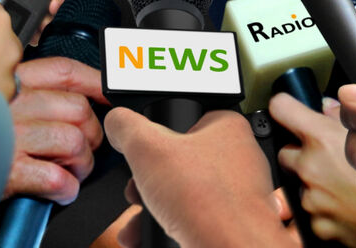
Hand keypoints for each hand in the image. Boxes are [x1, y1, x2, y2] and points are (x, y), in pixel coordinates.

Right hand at [4, 57, 106, 204]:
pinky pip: (54, 176)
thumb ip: (37, 89)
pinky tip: (61, 189)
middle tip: (86, 147)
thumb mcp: (3, 96)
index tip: (112, 96)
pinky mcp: (5, 171)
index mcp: (13, 80)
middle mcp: (13, 103)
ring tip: (73, 171)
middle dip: (92, 133)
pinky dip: (65, 186)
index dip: (97, 83)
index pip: (67, 71)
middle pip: (79, 110)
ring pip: (74, 141)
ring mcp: (9, 136)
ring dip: (82, 163)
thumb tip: (85, 94)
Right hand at [104, 108, 297, 247]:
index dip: (157, 137)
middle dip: (149, 181)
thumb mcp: (149, 149)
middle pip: (180, 161)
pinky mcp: (232, 221)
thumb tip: (118, 121)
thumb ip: (127, 127)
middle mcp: (238, 156)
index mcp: (227, 127)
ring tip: (137, 222)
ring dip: (153, 207)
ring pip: (185, 193)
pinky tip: (152, 236)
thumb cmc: (207, 200)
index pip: (185, 119)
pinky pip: (196, 217)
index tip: (141, 153)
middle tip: (138, 190)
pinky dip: (170, 226)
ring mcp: (238, 191)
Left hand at [269, 93, 355, 246]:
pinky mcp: (313, 221)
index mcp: (319, 138)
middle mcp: (308, 165)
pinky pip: (310, 208)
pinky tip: (342, 202)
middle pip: (285, 151)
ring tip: (339, 183)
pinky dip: (322, 206)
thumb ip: (342, 117)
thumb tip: (326, 106)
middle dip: (299, 153)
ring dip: (312, 182)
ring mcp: (309, 195)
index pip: (281, 108)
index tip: (287, 111)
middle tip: (322, 157)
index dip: (284, 107)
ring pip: (299, 182)